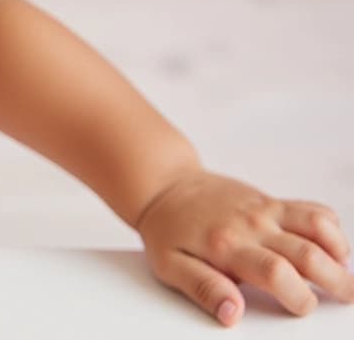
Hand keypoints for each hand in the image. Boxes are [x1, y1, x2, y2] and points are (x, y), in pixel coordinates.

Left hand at [135, 170, 353, 325]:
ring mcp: (265, 210)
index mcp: (227, 247)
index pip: (276, 273)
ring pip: (318, 227)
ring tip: (343, 273)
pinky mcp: (271, 201)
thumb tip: (232, 314)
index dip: (298, 296)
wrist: (164, 186)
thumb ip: (203, 289)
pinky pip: (311, 210)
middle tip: (345, 297)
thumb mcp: (169, 265)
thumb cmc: (167, 230)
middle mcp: (251, 226)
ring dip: (339, 252)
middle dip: (335, 281)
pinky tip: (332, 248)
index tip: (302, 307)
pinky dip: (331, 228)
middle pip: (308, 254)